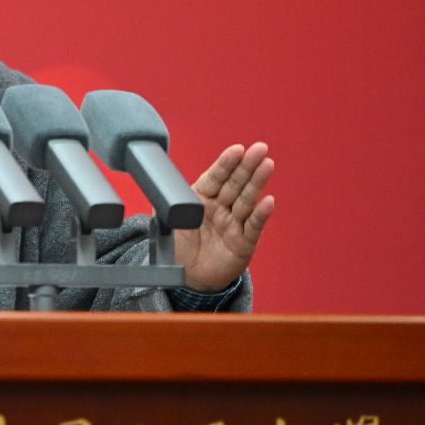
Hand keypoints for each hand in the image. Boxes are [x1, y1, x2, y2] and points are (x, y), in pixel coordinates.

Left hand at [174, 142, 274, 292]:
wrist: (185, 276)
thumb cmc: (176, 246)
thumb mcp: (165, 220)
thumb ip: (165, 201)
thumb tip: (156, 182)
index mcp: (201, 198)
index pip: (215, 177)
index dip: (225, 164)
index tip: (237, 149)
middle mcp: (221, 207)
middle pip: (235, 183)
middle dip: (247, 165)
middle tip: (260, 148)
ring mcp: (234, 224)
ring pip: (247, 200)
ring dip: (257, 183)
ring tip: (267, 164)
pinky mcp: (244, 242)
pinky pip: (253, 226)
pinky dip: (260, 214)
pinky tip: (268, 201)